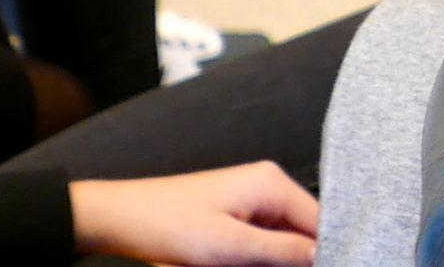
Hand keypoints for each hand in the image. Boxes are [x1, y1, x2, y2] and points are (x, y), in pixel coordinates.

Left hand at [71, 164, 320, 266]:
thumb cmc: (169, 226)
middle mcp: (266, 185)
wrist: (119, 218)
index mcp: (271, 183)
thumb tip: (323, 255)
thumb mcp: (231, 246)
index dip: (324, 252)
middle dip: (298, 258)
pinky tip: (245, 266)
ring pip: (284, 238)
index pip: (320, 222)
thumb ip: (283, 251)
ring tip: (247, 265)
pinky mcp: (235, 214)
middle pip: (304, 230)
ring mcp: (251, 199)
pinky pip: (263, 239)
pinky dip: (260, 257)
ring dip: (277, 260)